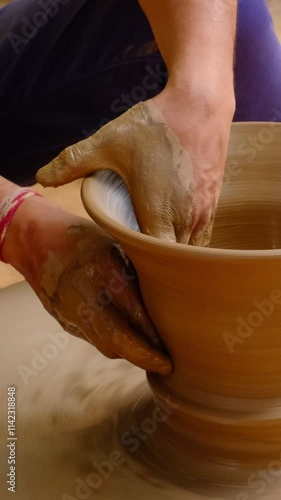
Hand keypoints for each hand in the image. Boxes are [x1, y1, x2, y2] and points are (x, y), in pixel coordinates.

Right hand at [3, 196, 171, 374]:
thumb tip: (169, 300)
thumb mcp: (116, 247)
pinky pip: (92, 338)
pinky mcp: (64, 321)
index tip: (169, 356)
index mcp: (104, 273)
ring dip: (128, 352)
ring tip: (150, 353)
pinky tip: (125, 337)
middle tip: (165, 366)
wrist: (37, 241)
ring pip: (105, 345)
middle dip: (143, 358)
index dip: (152, 340)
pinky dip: (111, 341)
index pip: (133, 316)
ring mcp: (71, 313)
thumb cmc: (83, 238)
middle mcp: (85, 298)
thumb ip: (137, 274)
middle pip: (117, 341)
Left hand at [36, 87, 234, 245]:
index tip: (126, 255)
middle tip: (135, 252)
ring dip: (172, 249)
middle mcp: (187, 219)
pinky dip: (187, 237)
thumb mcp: (108, 142)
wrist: (200, 104)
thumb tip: (42, 177)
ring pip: (190, 248)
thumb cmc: (156, 125)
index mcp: (161, 214)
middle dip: (155, 260)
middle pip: (173, 259)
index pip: (156, 261)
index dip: (141, 264)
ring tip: (153, 241)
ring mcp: (205, 212)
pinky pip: (202, 233)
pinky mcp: (214, 202)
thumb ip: (73, 162)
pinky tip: (172, 225)